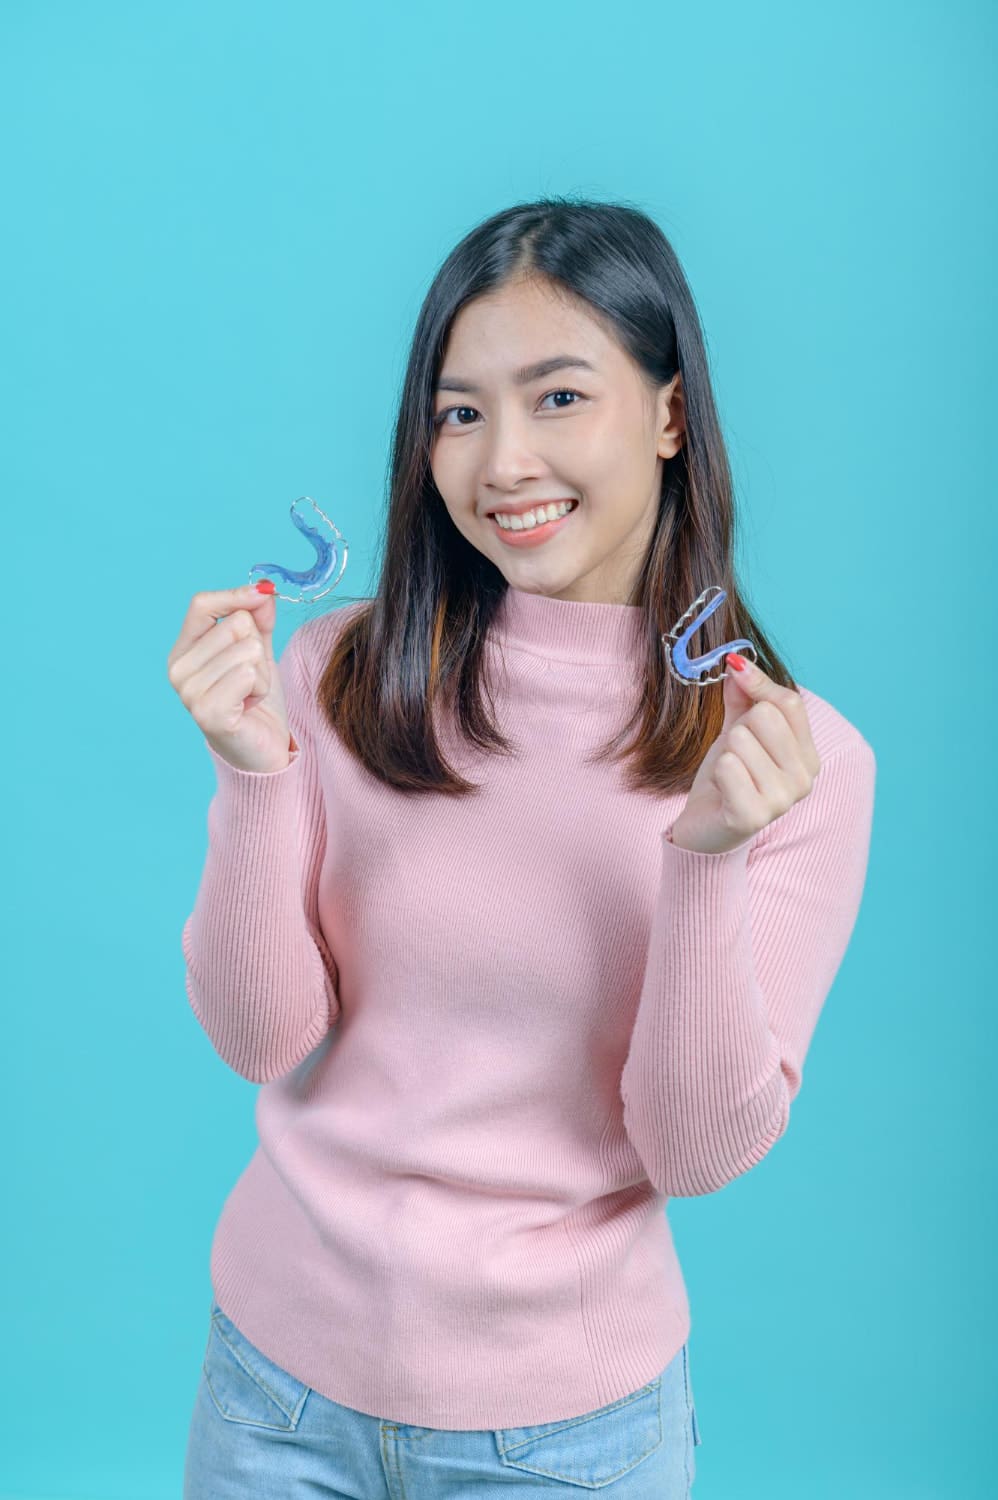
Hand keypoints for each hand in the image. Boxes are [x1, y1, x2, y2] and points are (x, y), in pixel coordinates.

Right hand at [166, 584, 292, 772]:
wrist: (263, 751)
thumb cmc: (255, 701)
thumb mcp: (258, 651)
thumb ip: (258, 619)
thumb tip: (263, 590)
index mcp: (184, 650)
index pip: (202, 604)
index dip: (235, 595)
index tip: (262, 596)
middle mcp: (178, 669)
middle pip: (233, 624)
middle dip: (257, 648)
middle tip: (251, 677)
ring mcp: (189, 692)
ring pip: (245, 649)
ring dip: (261, 672)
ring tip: (250, 693)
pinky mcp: (208, 712)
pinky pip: (247, 673)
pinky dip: (260, 687)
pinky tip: (250, 705)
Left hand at [670, 655, 820, 854]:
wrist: (704, 827)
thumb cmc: (727, 777)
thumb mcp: (738, 730)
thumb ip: (744, 696)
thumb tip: (738, 661)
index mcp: (807, 756)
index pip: (789, 702)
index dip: (757, 683)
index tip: (735, 673)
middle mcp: (804, 779)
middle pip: (766, 716)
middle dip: (738, 729)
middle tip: (734, 756)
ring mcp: (781, 800)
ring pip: (742, 739)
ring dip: (725, 754)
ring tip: (727, 776)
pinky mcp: (753, 816)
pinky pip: (728, 766)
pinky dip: (717, 772)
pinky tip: (721, 791)